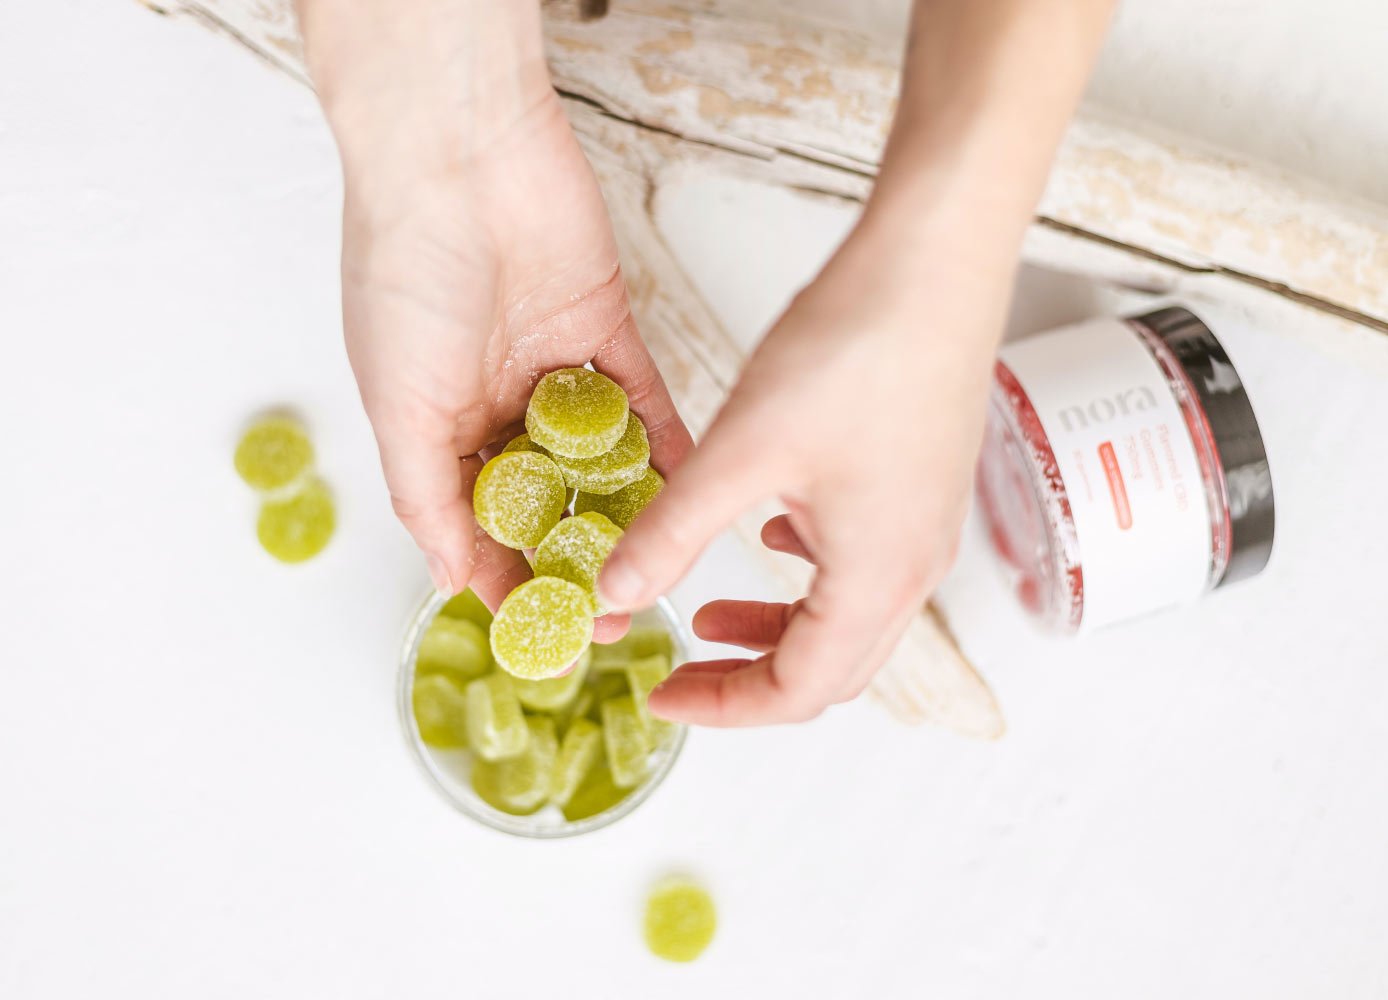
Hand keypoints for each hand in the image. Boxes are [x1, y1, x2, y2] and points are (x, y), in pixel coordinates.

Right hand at [333, 90, 688, 628]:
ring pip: (601, 459)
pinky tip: (694, 494)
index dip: (510, 578)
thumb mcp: (398, 407)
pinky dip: (667, 447)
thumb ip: (428, 498)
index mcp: (436, 423)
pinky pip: (646, 403)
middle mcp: (496, 402)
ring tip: (661, 568)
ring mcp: (555, 367)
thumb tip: (452, 581)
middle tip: (616, 612)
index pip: (478, 521)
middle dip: (578, 557)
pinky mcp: (610, 330)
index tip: (548, 630)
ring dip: (626, 512)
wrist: (459, 157)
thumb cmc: (405, 277)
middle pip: (547, 500)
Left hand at [599, 228, 1004, 723]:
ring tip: (708, 612)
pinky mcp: (925, 486)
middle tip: (682, 667)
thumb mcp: (742, 452)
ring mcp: (928, 528)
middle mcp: (916, 569)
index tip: (661, 693)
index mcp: (875, 580)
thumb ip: (672, 532)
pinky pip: (866, 564)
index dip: (723, 706)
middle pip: (831, 670)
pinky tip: (768, 532)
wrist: (938, 263)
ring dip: (779, 630)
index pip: (798, 692)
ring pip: (850, 620)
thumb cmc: (857, 349)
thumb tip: (614, 595)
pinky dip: (809, 576)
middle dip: (750, 680)